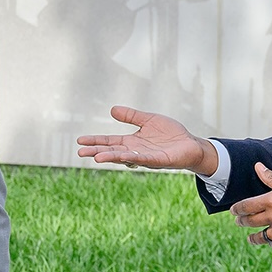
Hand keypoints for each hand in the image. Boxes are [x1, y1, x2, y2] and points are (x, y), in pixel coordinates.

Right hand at [77, 106, 217, 173]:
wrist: (191, 144)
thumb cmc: (171, 134)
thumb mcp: (149, 120)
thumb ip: (132, 116)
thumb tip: (112, 110)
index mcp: (132, 141)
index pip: (110, 142)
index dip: (96, 141)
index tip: (80, 141)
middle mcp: (136, 151)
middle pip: (113, 151)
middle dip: (97, 152)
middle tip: (81, 152)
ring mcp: (146, 157)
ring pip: (125, 157)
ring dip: (111, 157)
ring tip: (97, 158)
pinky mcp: (159, 160)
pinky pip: (144, 159)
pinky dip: (134, 158)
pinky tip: (124, 156)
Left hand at [229, 163, 271, 248]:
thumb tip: (258, 167)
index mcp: (271, 201)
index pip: (246, 206)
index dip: (237, 209)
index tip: (233, 210)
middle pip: (250, 222)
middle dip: (242, 221)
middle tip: (238, 221)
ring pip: (262, 237)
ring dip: (254, 238)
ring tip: (250, 238)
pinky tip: (270, 242)